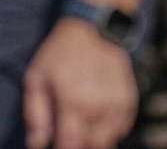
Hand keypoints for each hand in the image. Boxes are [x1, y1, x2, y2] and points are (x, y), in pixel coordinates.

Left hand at [23, 17, 137, 148]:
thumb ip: (36, 115)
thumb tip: (36, 144)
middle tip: (67, 135)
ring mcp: (119, 106)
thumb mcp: (36, 79)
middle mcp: (100, 108)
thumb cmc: (58, 55)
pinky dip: (107, 132)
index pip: (71, 146)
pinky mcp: (130, 103)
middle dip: (78, 146)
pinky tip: (94, 118)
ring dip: (93, 141)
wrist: (93, 30)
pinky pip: (120, 131)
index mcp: (74, 102)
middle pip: (92, 147)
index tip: (56, 146)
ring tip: (79, 124)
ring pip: (107, 142)